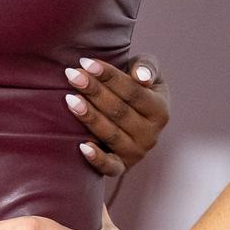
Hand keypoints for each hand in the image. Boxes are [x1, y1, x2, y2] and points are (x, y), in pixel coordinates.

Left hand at [64, 55, 169, 176]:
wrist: (130, 114)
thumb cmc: (135, 86)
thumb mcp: (147, 72)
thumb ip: (148, 67)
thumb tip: (142, 77)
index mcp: (160, 110)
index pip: (133, 92)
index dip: (109, 77)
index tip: (86, 63)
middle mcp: (151, 135)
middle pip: (119, 111)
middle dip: (94, 91)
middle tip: (72, 75)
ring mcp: (137, 152)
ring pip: (112, 135)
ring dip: (90, 117)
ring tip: (70, 99)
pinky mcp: (122, 167)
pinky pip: (110, 167)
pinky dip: (97, 159)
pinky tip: (82, 147)